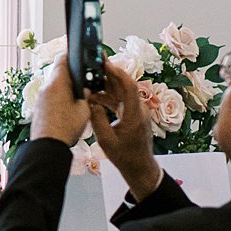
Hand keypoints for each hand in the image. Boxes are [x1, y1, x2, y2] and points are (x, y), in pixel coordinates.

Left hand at [33, 53, 93, 145]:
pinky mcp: (39, 107)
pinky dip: (60, 96)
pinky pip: (50, 95)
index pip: (62, 59)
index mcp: (57, 84)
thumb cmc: (65, 128)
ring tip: (79, 95)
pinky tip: (69, 106)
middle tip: (84, 78)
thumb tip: (84, 91)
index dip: (72, 54)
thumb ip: (86, 96)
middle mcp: (46, 88)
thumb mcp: (84, 110)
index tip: (79, 53)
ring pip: (55, 85)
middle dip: (72, 74)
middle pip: (59, 73)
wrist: (47, 146)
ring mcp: (40, 98)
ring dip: (66, 86)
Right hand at [86, 57, 163, 199]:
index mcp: (134, 115)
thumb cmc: (124, 156)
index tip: (104, 63)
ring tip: (91, 80)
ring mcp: (137, 112)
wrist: (139, 167)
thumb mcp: (106, 140)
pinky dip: (109, 97)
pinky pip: (121, 101)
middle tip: (96, 63)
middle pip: (125, 85)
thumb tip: (90, 101)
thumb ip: (97, 119)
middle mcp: (138, 110)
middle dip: (110, 73)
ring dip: (107, 86)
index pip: (129, 86)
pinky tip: (95, 97)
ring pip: (122, 93)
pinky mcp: (133, 115)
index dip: (117, 72)